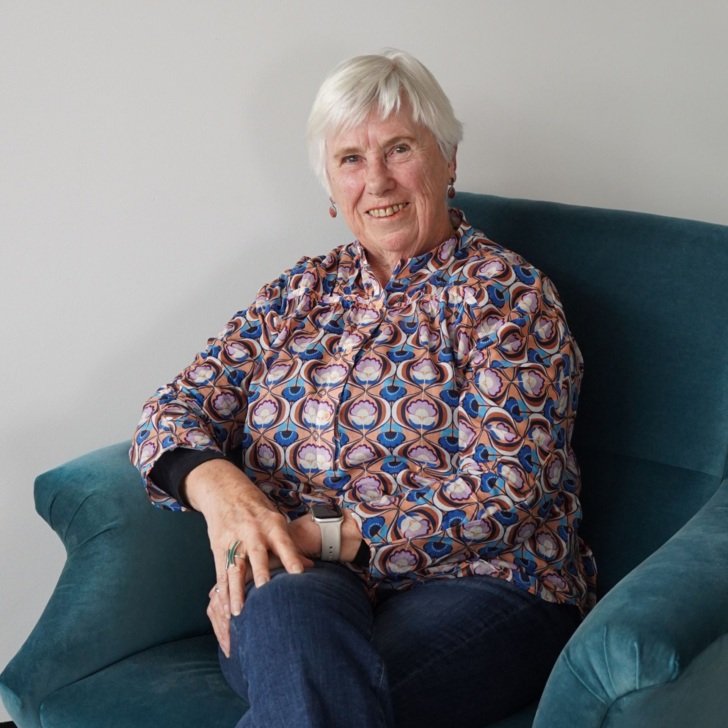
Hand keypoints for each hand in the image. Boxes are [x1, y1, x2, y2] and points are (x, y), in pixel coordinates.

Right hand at [185, 459, 312, 656]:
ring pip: (235, 567)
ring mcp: (233, 539)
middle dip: (261, 573)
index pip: (283, 542)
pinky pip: (220, 572)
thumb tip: (312, 567)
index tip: (299, 574)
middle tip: (265, 592)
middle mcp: (253, 531)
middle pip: (257, 554)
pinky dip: (223, 591)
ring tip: (238, 613)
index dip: (291, 557)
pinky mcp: (218, 547)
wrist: (226, 492)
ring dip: (236, 591)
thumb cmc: (259, 511)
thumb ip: (291, 545)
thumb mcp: (277, 522)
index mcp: (272, 524)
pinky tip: (225, 607)